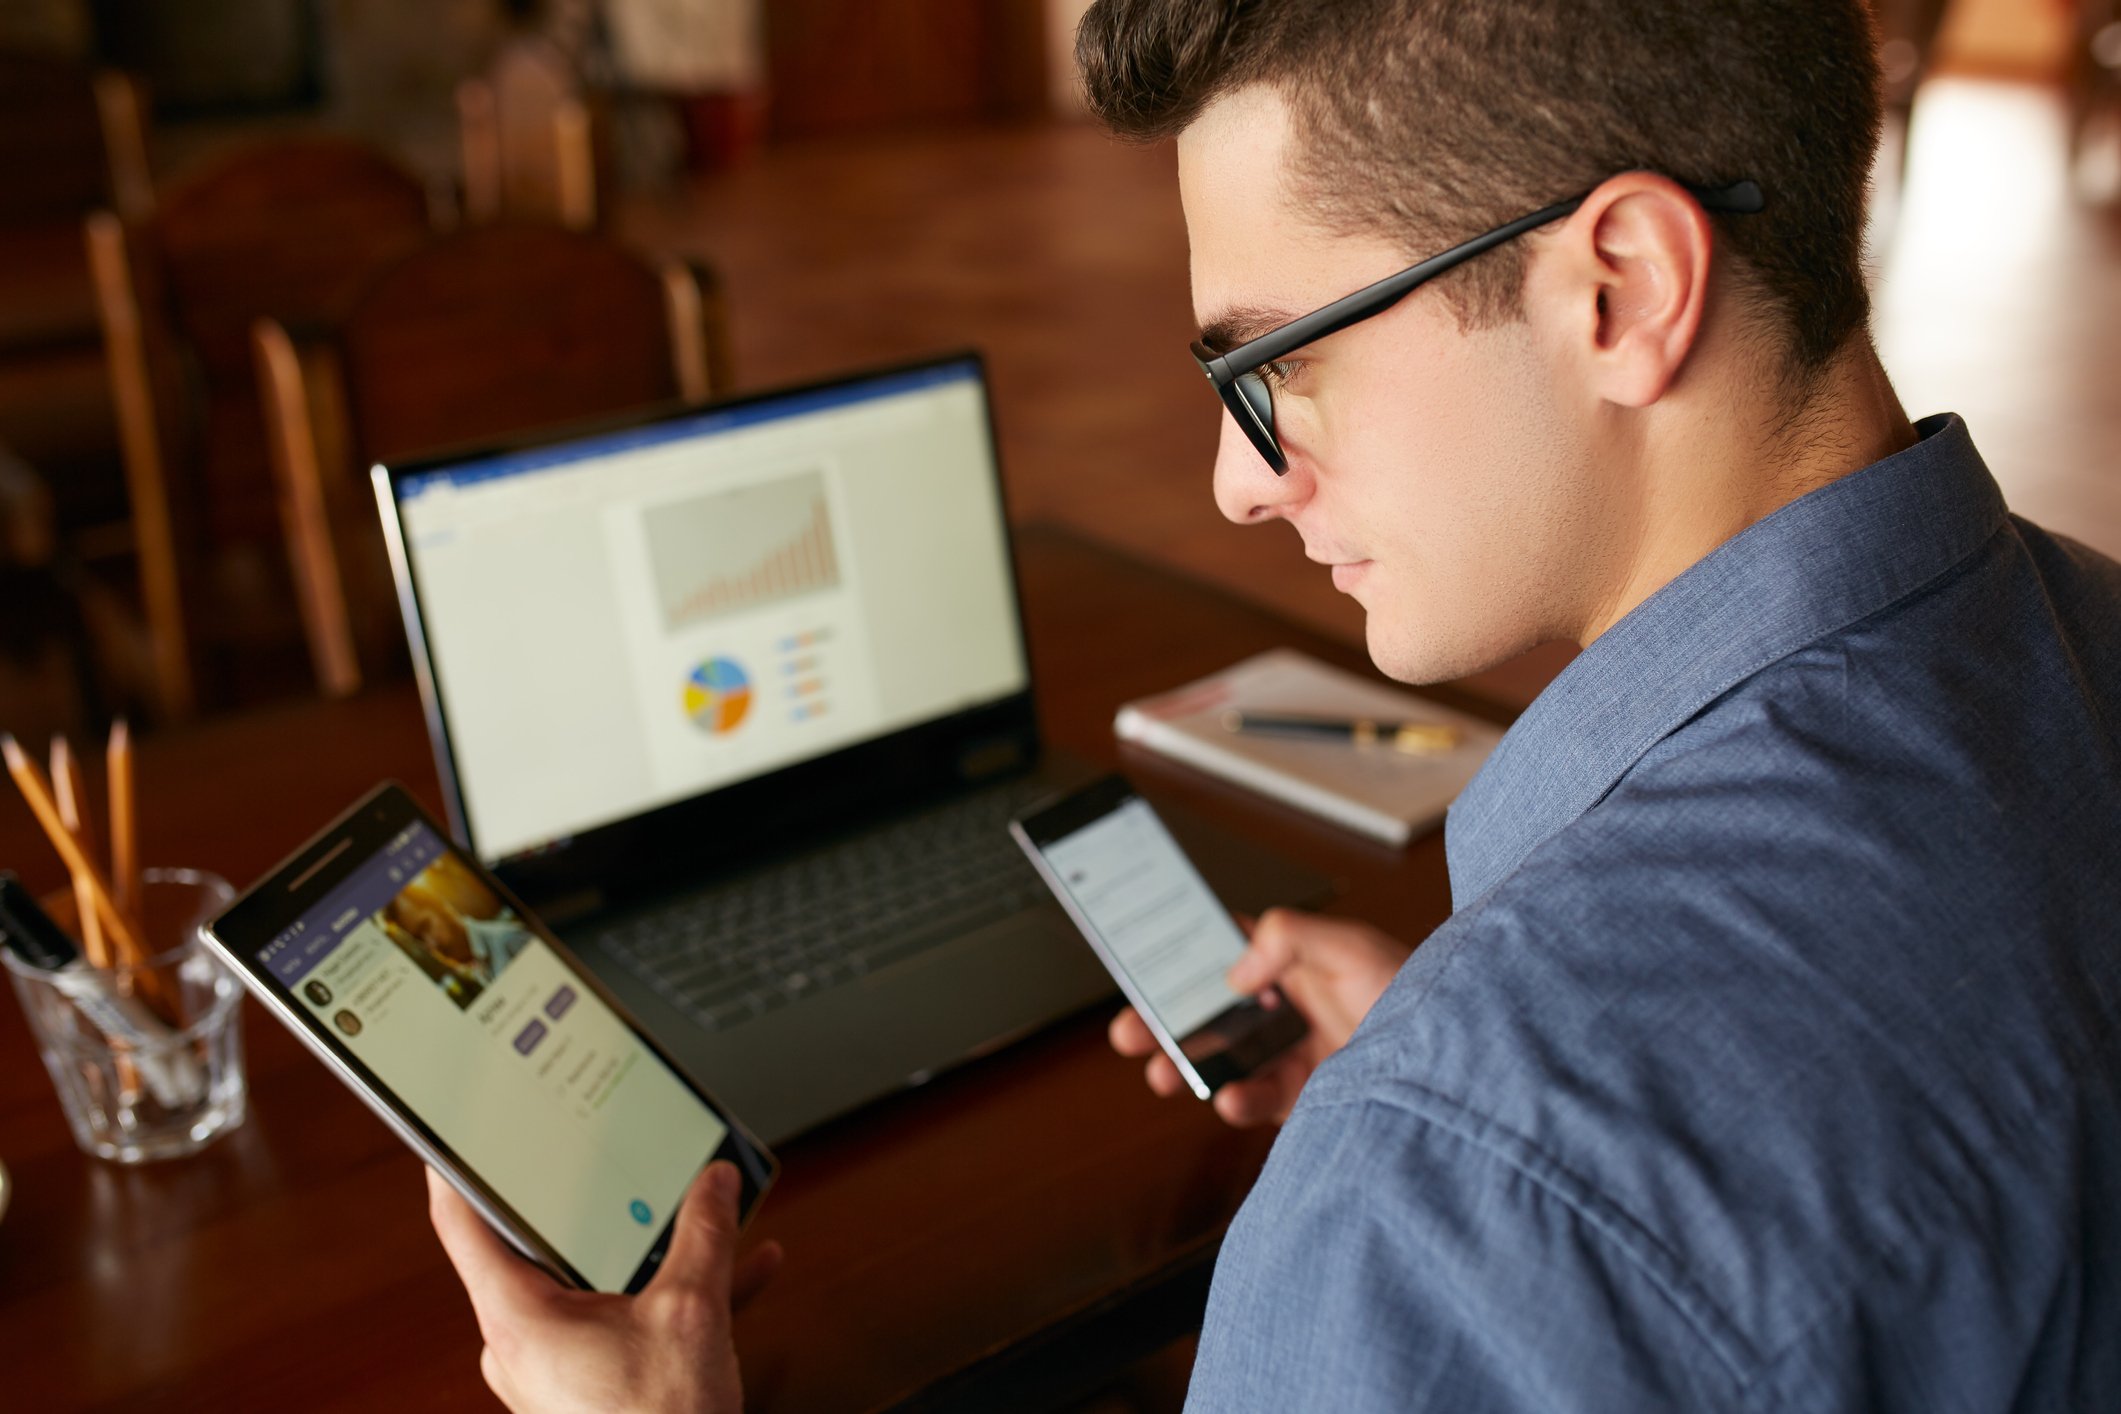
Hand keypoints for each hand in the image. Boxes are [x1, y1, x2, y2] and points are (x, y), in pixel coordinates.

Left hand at [427, 1162, 782, 1413]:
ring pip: (597, 1285)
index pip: (464, 1221)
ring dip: (653, 1250)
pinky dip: (675, 1295)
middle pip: (542, 1247)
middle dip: (597, 1202)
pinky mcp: (590, 1388)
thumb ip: (703, 1235)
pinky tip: (742, 1270)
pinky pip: (628, 1322)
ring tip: (703, 1213)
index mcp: (518, 1317)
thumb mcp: (690, 1311)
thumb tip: (713, 1183)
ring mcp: (555, 1369)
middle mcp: (523, 1344)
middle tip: (613, 1154)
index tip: (456, 1127)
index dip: (457, 1165)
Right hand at [1109, 908, 1410, 1126]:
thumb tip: (1235, 971)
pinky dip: (1238, 1101)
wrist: (1462, 1066)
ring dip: (1188, 1066)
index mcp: (1296, 959)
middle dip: (1165, 1021)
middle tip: (1129, 1033)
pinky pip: (1261, 1101)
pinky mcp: (1310, 1098)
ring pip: (1226, 1059)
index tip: (1140, 964)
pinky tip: (1229, 1098)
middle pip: (1212, 1011)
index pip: (1226, 949)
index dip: (1181, 954)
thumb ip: (1288, 937)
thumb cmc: (1423, 992)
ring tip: (1161, 1073)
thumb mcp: (1352, 945)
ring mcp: (1298, 1053)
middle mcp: (1291, 1006)